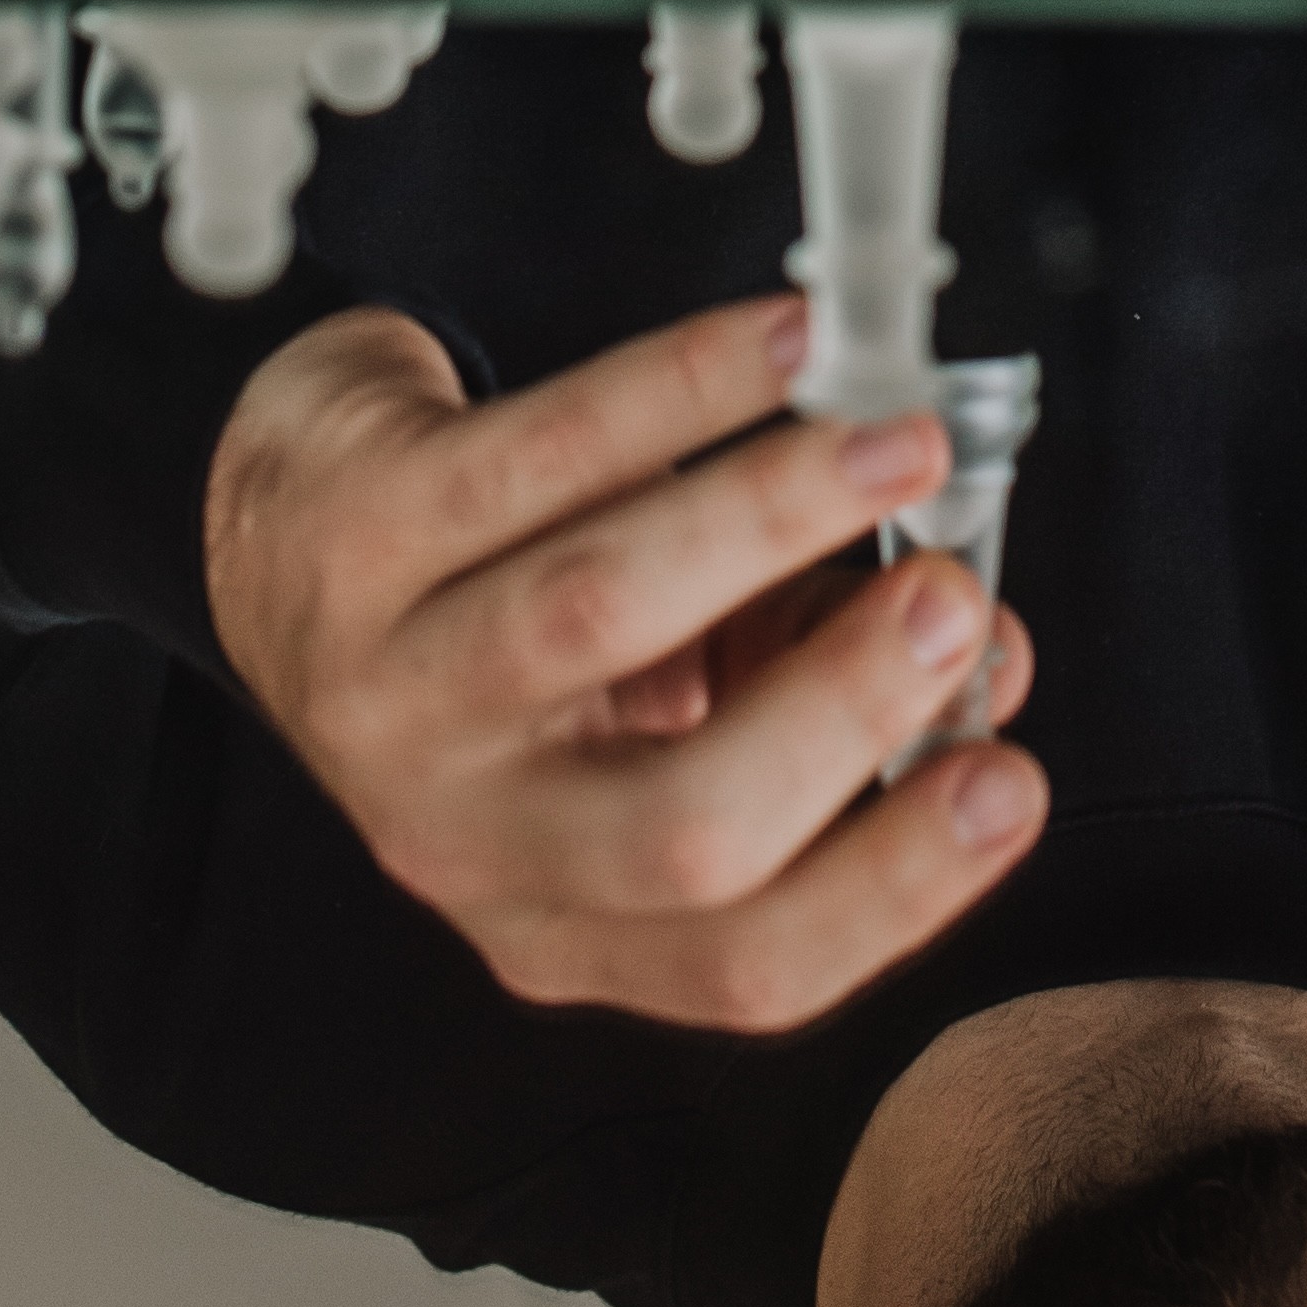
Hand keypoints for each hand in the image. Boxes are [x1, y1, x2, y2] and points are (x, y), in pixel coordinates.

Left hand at [203, 296, 1048, 1026]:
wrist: (297, 519)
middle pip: (677, 834)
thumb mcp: (667, 700)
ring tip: (900, 448)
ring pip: (594, 616)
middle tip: (954, 598)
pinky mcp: (354, 532)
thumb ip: (822, 681)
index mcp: (568, 913)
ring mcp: (392, 691)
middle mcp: (469, 836)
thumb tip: (985, 650)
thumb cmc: (518, 614)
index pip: (747, 964)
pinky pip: (538, 449)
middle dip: (844, 708)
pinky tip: (786, 342)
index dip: (896, 883)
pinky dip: (684, 385)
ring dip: (774, 521)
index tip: (1009, 774)